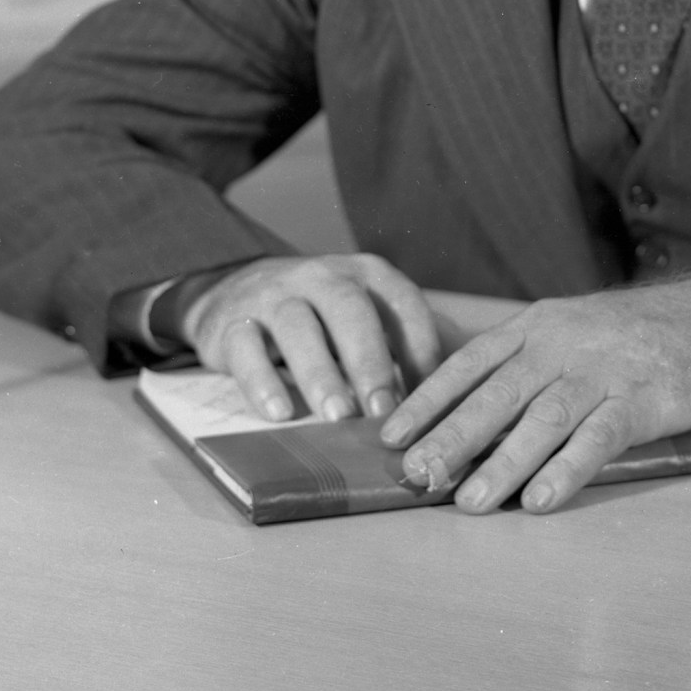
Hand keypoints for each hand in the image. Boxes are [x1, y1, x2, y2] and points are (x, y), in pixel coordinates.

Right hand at [182, 255, 441, 424]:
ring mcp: (274, 296)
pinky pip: (245, 348)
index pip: (402, 302)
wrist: (234, 290)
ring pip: (297, 326)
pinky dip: (261, 381)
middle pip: (350, 309)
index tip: (436, 396)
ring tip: (338, 416)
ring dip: (320, 372)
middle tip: (385, 410)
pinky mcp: (231, 323)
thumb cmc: (321, 317)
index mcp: (366, 274)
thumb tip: (459, 399)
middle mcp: (322, 276)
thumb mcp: (365, 317)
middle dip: (370, 360)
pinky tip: (279, 413)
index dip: (421, 346)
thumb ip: (405, 346)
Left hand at [379, 267, 690, 515]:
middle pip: (496, 393)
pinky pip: (598, 438)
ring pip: (541, 419)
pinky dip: (565, 471)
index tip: (390, 437)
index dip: (427, 400)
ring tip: (467, 503)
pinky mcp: (643, 400)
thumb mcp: (574, 330)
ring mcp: (603, 371)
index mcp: (538, 326)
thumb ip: (528, 365)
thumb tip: (469, 419)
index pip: (469, 362)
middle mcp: (562, 343)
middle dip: (450, 437)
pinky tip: (538, 502)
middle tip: (416, 477)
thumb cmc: (637, 336)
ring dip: (501, 464)